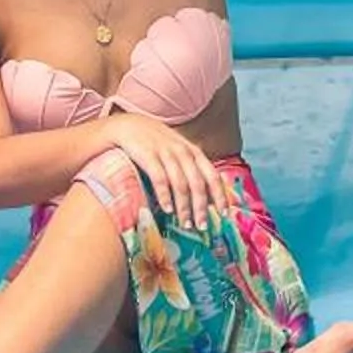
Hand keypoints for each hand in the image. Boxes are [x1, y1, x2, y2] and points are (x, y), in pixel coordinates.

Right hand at [110, 114, 224, 232]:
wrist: (128, 125)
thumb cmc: (156, 143)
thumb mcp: (179, 151)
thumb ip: (193, 168)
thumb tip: (211, 193)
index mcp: (193, 152)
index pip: (212, 175)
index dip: (220, 195)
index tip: (224, 214)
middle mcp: (183, 152)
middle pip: (197, 183)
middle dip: (201, 207)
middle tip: (202, 226)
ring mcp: (165, 152)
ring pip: (180, 184)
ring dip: (184, 207)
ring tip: (185, 224)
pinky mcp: (148, 155)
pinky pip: (159, 178)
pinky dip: (165, 195)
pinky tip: (167, 209)